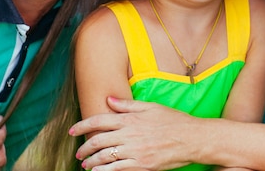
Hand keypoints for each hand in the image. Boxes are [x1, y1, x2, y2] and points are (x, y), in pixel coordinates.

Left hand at [70, 97, 193, 169]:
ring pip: (104, 157)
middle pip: (98, 141)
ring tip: (86, 164)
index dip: (82, 125)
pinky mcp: (142, 165)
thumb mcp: (151, 107)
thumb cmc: (174, 120)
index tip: (73, 130)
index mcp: (131, 118)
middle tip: (78, 152)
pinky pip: (117, 170)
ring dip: (91, 161)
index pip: (99, 120)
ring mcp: (135, 151)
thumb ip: (128, 105)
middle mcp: (130, 134)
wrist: (192, 138)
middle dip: (84, 147)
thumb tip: (110, 100)